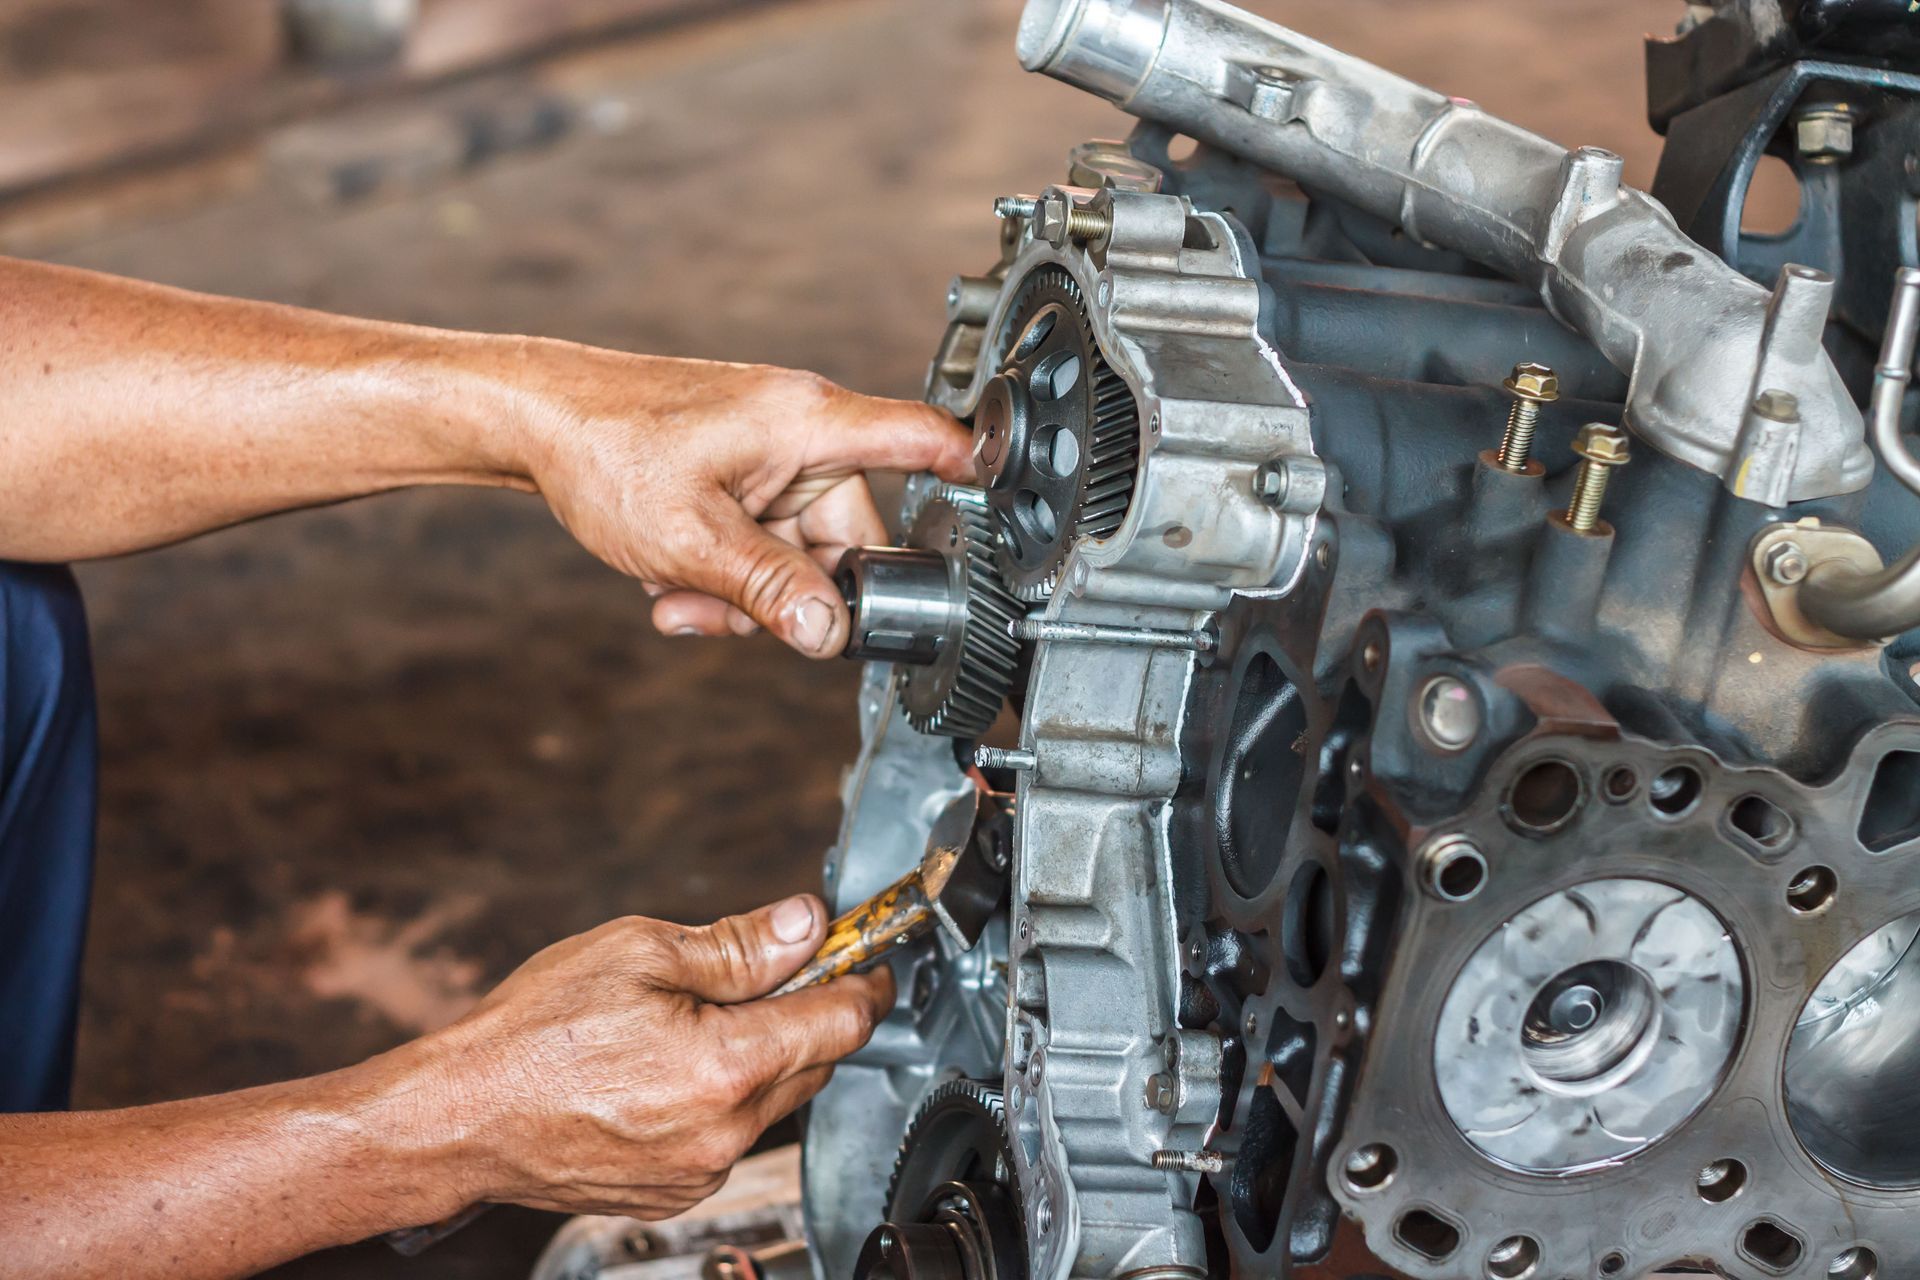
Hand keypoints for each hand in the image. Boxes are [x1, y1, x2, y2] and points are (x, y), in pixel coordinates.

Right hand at [421, 895, 892, 1217]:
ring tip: (699, 1017)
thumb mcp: (639, 952)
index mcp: (727, 1065)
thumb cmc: (533, 1035)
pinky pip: (732, 1135)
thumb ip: (740, 944)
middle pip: (816, 1063)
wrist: (461, 1118)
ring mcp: (702, 1171)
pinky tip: (673, 1066)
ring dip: (764, 1055)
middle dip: (809, 1011)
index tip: (866, 958)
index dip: (863, 980)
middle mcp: (726, 1131)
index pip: (843, 1023)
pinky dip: (725, 1096)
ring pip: (774, 1101)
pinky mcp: (678, 1191)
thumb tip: (806, 924)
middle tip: (777, 969)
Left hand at [518, 352, 973, 656]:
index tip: (1008, 508)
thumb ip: (770, 591)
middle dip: (791, 592)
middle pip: (848, 535)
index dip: (974, 471)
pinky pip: (761, 537)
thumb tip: (830, 635)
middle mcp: (799, 430)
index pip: (922, 438)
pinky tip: (671, 577)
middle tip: (728, 614)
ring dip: (746, 590)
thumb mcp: (693, 542)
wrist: (535, 420)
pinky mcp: (740, 468)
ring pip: (795, 549)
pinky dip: (724, 568)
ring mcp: (768, 451)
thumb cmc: (607, 450)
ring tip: (679, 596)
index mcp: (808, 423)